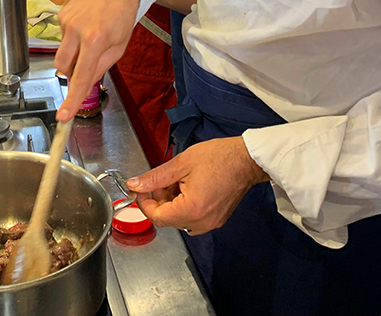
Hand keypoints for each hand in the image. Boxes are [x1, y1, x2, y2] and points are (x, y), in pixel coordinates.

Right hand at [54, 0, 139, 120]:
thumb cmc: (121, 15)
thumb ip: (101, 67)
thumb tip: (84, 84)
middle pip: (63, 67)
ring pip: (61, 53)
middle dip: (72, 72)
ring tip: (90, 39)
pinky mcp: (60, 15)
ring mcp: (66, 21)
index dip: (72, 99)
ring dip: (73, 54)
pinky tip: (85, 26)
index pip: (81, 77)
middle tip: (88, 62)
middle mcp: (77, 30)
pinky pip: (62, 38)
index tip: (63, 116)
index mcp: (95, 40)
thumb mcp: (119, 46)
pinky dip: (72, 39)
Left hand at [127, 137, 268, 234]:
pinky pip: (192, 219)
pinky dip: (184, 206)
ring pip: (179, 219)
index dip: (145, 203)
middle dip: (159, 200)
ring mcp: (211, 223)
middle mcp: (202, 222)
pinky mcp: (216, 220)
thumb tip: (135, 185)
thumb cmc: (219, 158)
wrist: (246, 159)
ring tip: (177, 181)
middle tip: (162, 180)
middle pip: (167, 220)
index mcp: (192, 209)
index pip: (157, 217)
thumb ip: (154, 177)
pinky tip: (188, 188)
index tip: (142, 189)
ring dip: (171, 203)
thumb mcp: (181, 164)